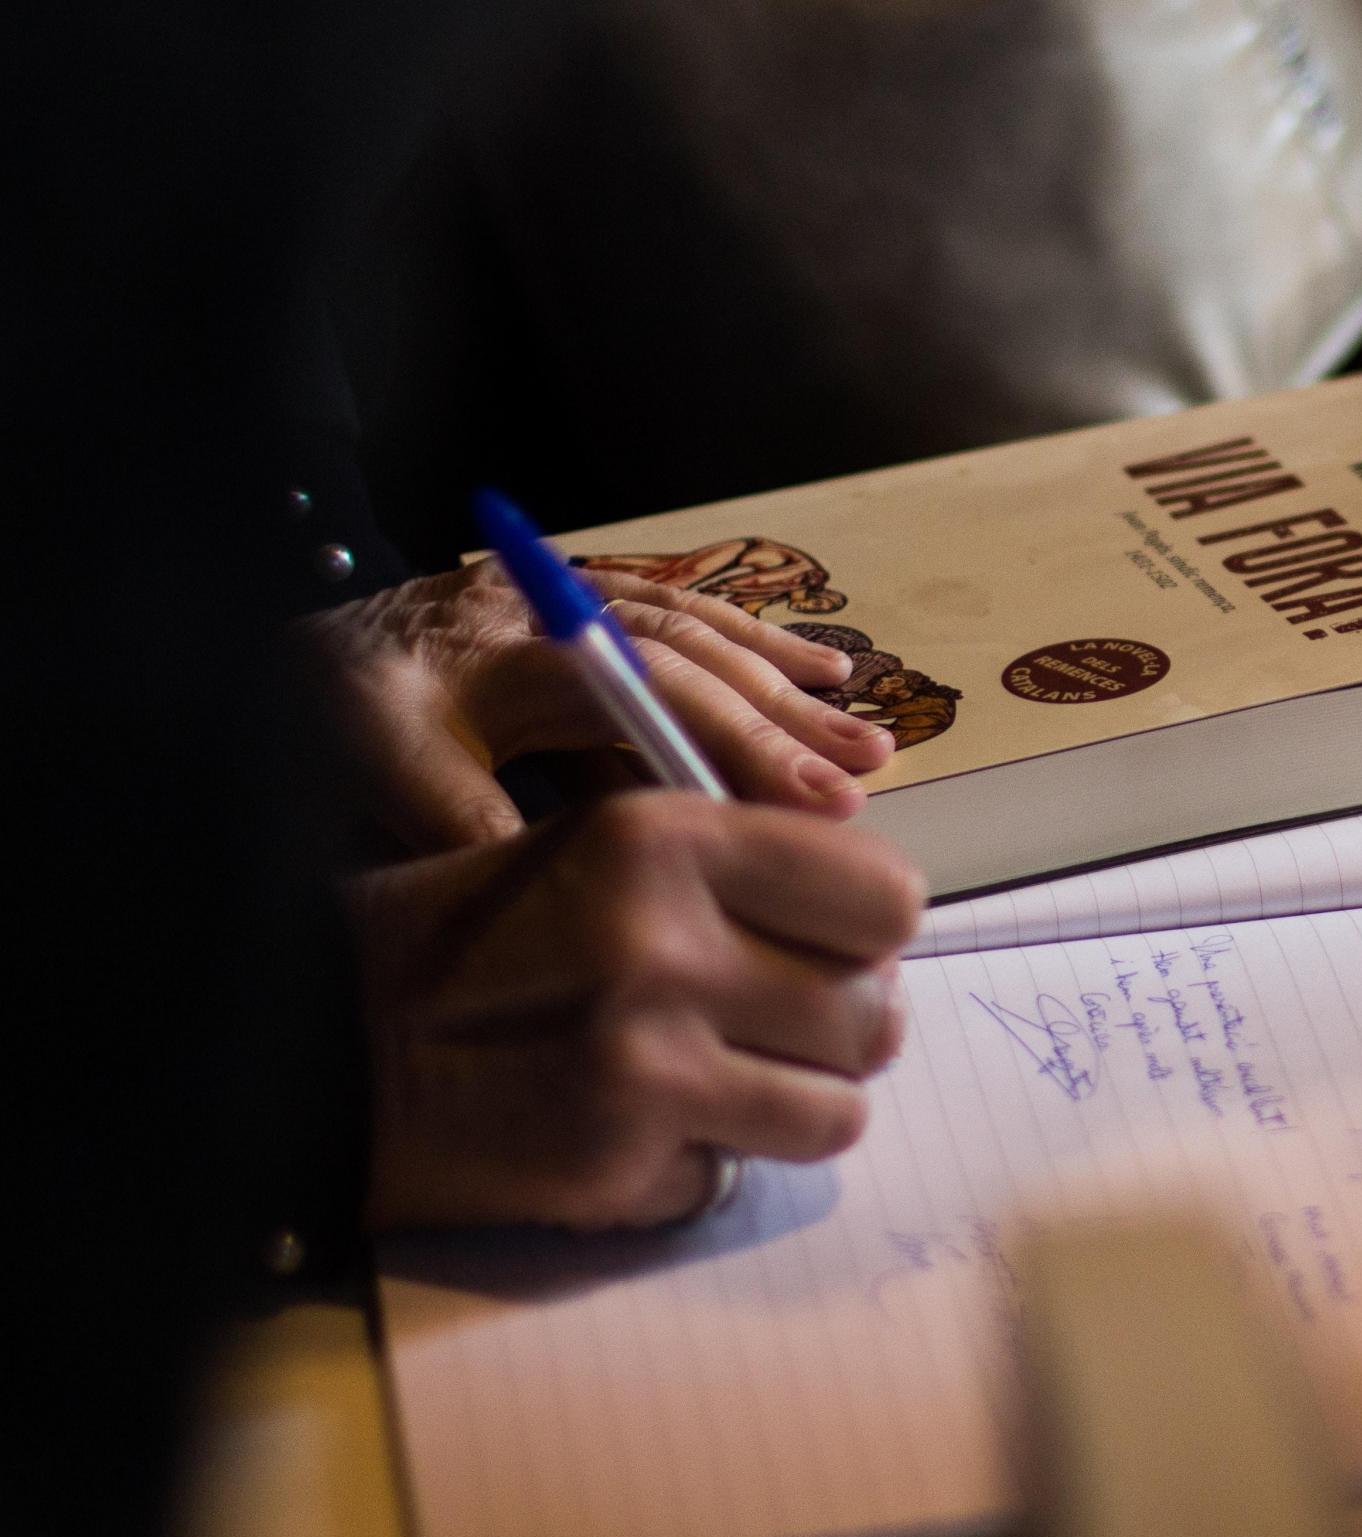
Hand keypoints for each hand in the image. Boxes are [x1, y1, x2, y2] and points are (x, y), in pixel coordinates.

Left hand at [302, 560, 897, 850]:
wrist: (271, 654)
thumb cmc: (325, 716)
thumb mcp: (378, 776)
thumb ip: (474, 825)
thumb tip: (578, 889)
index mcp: (513, 648)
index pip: (655, 694)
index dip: (742, 749)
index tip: (819, 803)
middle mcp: (553, 609)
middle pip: (694, 661)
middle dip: (786, 721)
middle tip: (869, 775)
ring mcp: (566, 600)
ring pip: (699, 636)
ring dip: (786, 685)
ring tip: (866, 735)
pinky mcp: (570, 607)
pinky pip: (681, 620)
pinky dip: (753, 648)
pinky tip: (815, 674)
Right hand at [351, 791, 922, 1230]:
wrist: (321, 1045)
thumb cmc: (476, 939)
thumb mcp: (604, 849)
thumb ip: (739, 877)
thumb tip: (878, 937)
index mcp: (670, 838)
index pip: (885, 895)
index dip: (868, 933)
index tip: (832, 949)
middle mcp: (668, 943)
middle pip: (876, 1014)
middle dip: (838, 1032)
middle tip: (773, 1029)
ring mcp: (648, 1063)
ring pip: (838, 1111)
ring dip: (790, 1108)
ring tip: (714, 1084)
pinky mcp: (620, 1162)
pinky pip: (738, 1176)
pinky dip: (698, 1166)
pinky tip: (628, 1132)